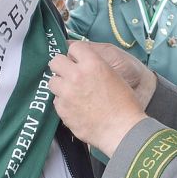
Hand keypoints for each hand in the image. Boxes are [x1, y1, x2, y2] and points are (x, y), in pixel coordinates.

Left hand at [49, 42, 146, 156]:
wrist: (122, 130)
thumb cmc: (124, 103)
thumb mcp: (114, 75)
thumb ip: (95, 66)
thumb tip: (82, 64)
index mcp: (92, 64)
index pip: (74, 47)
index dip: (76, 54)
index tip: (78, 60)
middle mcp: (76, 75)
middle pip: (55, 61)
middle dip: (61, 66)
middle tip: (68, 74)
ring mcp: (67, 93)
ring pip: (52, 82)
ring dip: (60, 85)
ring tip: (71, 93)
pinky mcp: (62, 110)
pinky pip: (56, 101)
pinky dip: (63, 103)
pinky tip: (75, 108)